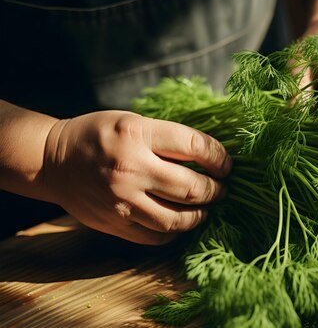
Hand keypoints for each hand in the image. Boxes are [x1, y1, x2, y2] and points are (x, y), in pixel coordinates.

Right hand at [41, 111, 230, 244]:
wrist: (51, 160)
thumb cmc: (98, 135)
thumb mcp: (133, 122)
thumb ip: (168, 138)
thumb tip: (212, 157)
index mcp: (137, 134)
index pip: (195, 147)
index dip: (219, 158)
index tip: (226, 164)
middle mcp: (130, 168)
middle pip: (192, 188)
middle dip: (216, 190)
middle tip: (222, 189)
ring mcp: (121, 200)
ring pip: (177, 219)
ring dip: (201, 215)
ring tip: (206, 208)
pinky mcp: (114, 223)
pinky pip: (156, 236)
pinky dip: (175, 231)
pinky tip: (181, 222)